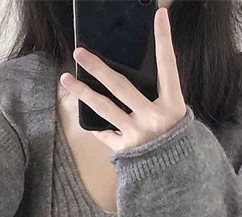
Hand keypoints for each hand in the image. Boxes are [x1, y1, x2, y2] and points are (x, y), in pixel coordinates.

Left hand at [59, 6, 188, 152]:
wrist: (173, 176)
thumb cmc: (174, 140)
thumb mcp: (176, 115)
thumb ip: (159, 95)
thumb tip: (135, 72)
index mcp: (172, 105)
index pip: (168, 66)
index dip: (164, 40)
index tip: (159, 15)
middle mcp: (153, 118)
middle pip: (120, 86)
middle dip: (98, 67)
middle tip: (79, 52)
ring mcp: (136, 134)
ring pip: (104, 108)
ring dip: (82, 92)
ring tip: (65, 78)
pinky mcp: (124, 149)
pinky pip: (104, 133)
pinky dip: (94, 125)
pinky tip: (81, 112)